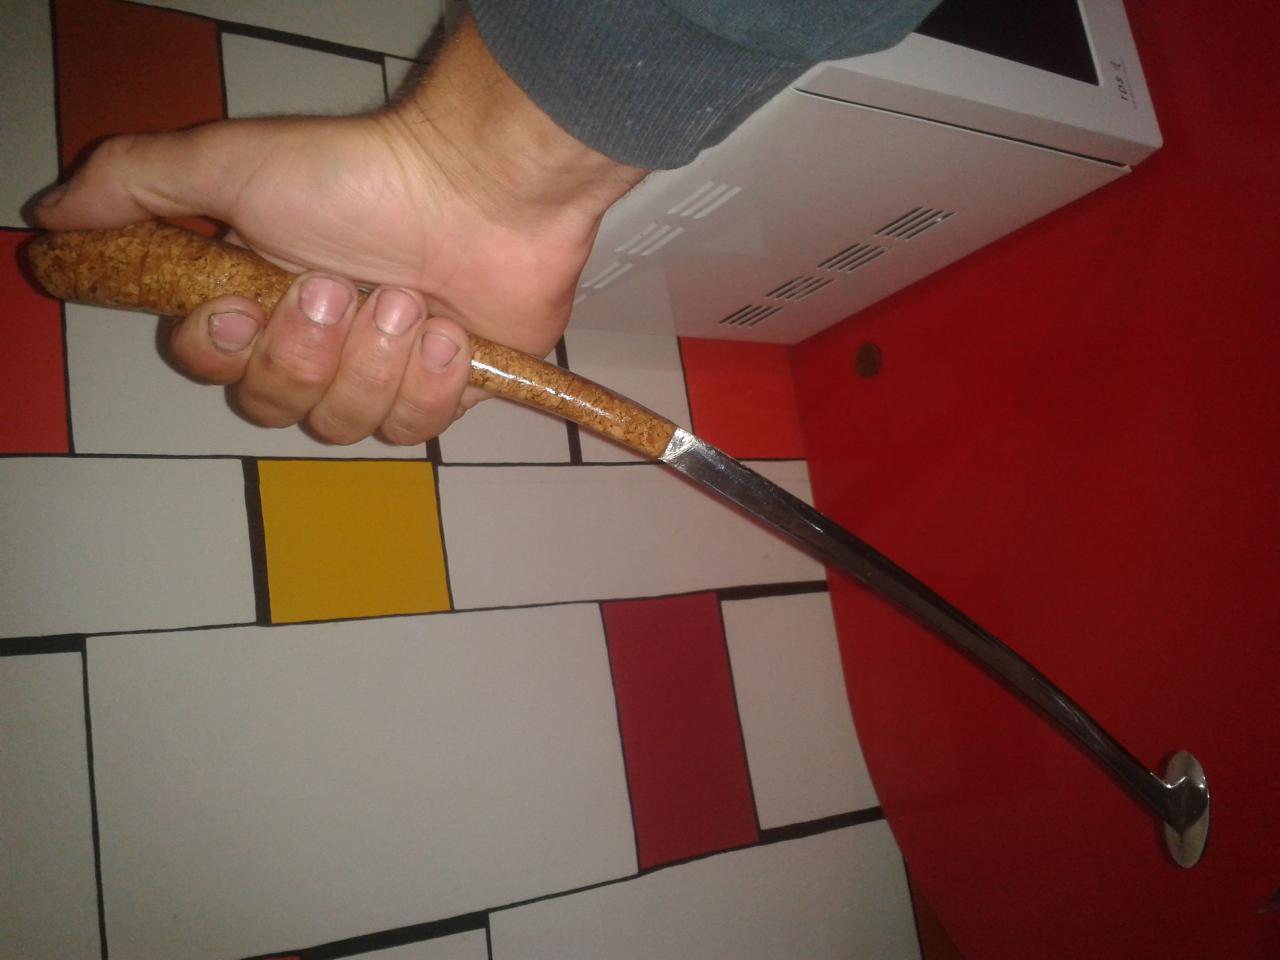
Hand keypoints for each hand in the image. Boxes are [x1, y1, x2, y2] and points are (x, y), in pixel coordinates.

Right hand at [35, 16, 645, 444]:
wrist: (484, 187)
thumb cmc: (362, 176)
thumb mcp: (231, 166)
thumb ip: (137, 187)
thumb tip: (53, 217)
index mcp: (264, 295)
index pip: (214, 364)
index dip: (224, 353)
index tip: (245, 307)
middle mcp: (321, 340)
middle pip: (277, 406)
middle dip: (310, 354)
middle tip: (344, 289)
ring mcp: (384, 368)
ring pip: (348, 425)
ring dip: (375, 361)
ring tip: (408, 299)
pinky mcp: (445, 389)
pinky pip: (416, 427)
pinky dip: (432, 381)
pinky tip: (452, 331)